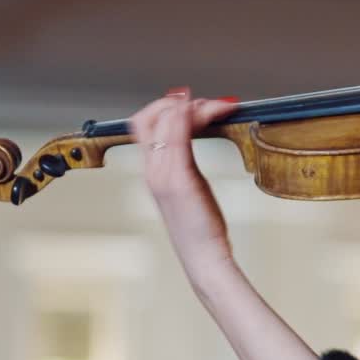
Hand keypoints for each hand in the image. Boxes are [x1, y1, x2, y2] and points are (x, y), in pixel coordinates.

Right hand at [129, 87, 240, 273]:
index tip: (194, 104)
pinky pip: (179, 137)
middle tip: (208, 104)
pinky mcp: (180, 180)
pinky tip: (209, 111)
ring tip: (216, 107)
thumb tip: (194, 133)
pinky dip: (191, 117)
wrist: (202, 256)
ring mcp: (164, 174)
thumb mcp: (190, 187)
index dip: (166, 107)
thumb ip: (185, 160)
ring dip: (192, 107)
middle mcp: (153, 170)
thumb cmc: (200, 227)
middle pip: (149, 117)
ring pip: (166, 122)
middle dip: (177, 102)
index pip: (144, 124)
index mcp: (153, 171)